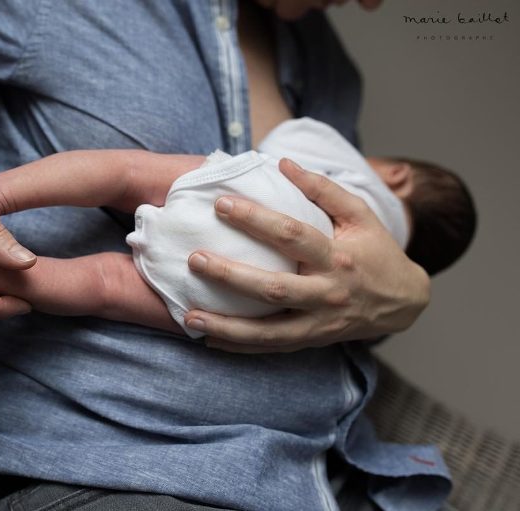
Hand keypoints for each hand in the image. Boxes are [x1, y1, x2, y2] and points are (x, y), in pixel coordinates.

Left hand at [183, 158, 429, 352]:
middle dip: (231, 275)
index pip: (292, 235)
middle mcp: (328, 293)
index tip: (221, 204)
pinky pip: (271, 347)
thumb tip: (283, 163)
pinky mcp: (312, 340)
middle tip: (195, 259)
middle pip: (275, 288)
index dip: (256, 219)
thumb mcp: (360, 215)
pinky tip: (209, 339)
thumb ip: (322, 189)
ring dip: (227, 326)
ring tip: (189, 317)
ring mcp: (319, 323)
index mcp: (338, 257)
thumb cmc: (376, 251)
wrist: (404, 302)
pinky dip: (239, 346)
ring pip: (269, 331)